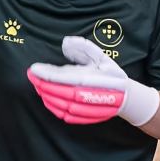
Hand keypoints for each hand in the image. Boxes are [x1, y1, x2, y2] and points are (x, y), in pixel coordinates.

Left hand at [27, 36, 159, 125]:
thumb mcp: (101, 56)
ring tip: (37, 85)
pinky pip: (67, 116)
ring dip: (47, 96)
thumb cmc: (111, 74)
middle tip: (32, 76)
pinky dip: (54, 109)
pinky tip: (47, 99)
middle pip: (62, 92)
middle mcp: (93, 94)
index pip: (67, 77)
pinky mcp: (87, 118)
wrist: (127, 98)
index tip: (33, 69)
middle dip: (43, 85)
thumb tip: (65, 42)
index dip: (48, 74)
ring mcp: (90, 108)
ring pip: (63, 105)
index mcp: (96, 78)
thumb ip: (84, 47)